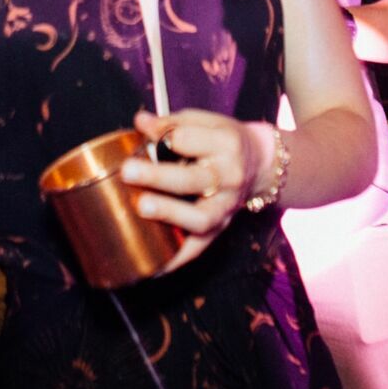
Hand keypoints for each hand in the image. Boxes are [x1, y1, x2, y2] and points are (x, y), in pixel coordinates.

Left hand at [122, 109, 269, 272]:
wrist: (259, 164)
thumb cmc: (222, 140)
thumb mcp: (205, 122)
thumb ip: (172, 123)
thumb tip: (140, 122)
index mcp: (226, 144)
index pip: (192, 139)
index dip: (167, 136)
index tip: (147, 134)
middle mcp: (230, 178)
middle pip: (194, 179)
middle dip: (159, 175)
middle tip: (128, 171)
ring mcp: (225, 208)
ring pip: (200, 217)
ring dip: (170, 213)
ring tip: (142, 207)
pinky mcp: (219, 230)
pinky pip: (197, 249)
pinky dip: (175, 260)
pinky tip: (151, 266)